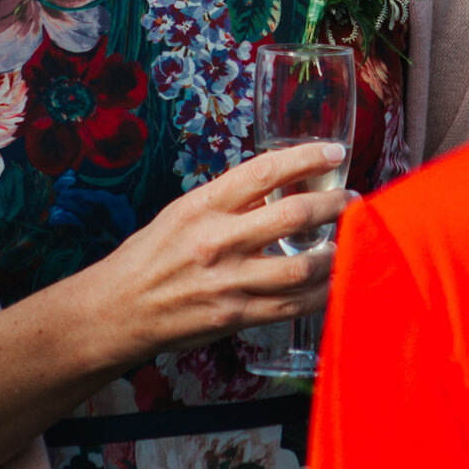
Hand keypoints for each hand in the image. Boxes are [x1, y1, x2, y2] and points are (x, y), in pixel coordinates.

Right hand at [75, 142, 352, 367]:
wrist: (118, 309)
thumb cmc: (151, 257)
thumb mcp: (183, 214)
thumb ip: (228, 203)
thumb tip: (277, 188)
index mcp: (204, 206)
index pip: (265, 171)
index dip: (307, 158)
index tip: (333, 152)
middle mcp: (218, 241)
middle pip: (293, 216)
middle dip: (332, 205)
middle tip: (350, 199)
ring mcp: (228, 281)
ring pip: (301, 266)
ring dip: (335, 252)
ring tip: (349, 240)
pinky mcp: (235, 315)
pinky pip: (291, 305)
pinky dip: (320, 292)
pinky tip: (334, 280)